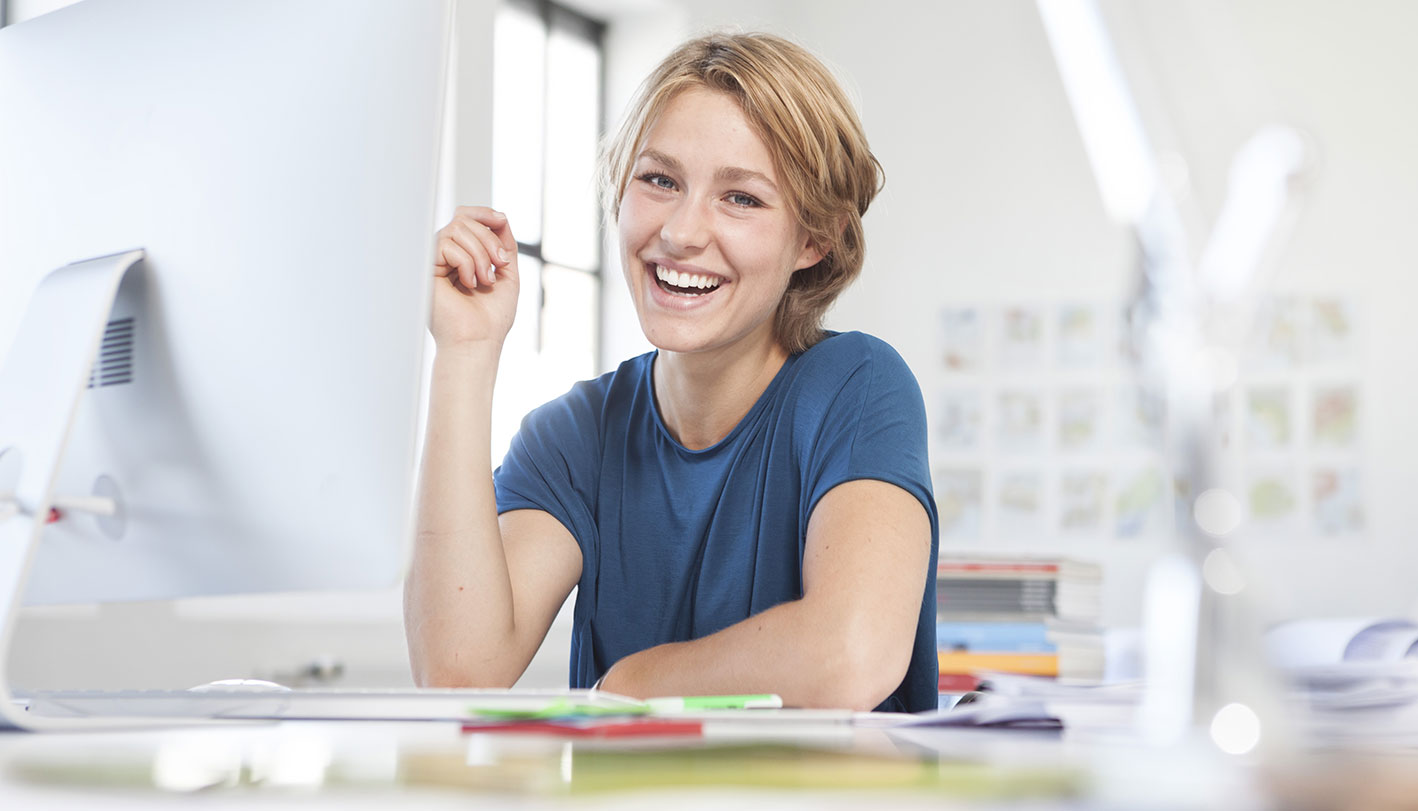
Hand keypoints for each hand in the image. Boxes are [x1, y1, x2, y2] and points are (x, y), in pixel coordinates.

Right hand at [430, 206, 519, 350]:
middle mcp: (444, 256)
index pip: (465, 217)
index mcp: (462, 255)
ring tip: (485, 280)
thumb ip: (503, 243)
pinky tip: (468, 284)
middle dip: (488, 239)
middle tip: (500, 265)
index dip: (483, 213)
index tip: (502, 221)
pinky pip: (447, 244)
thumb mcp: (506, 272)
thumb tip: (499, 216)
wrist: (479, 340)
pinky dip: (466, 262)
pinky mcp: (424, 269)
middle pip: (463, 219)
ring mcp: (433, 262)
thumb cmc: (492, 316)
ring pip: (456, 228)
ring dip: (480, 254)